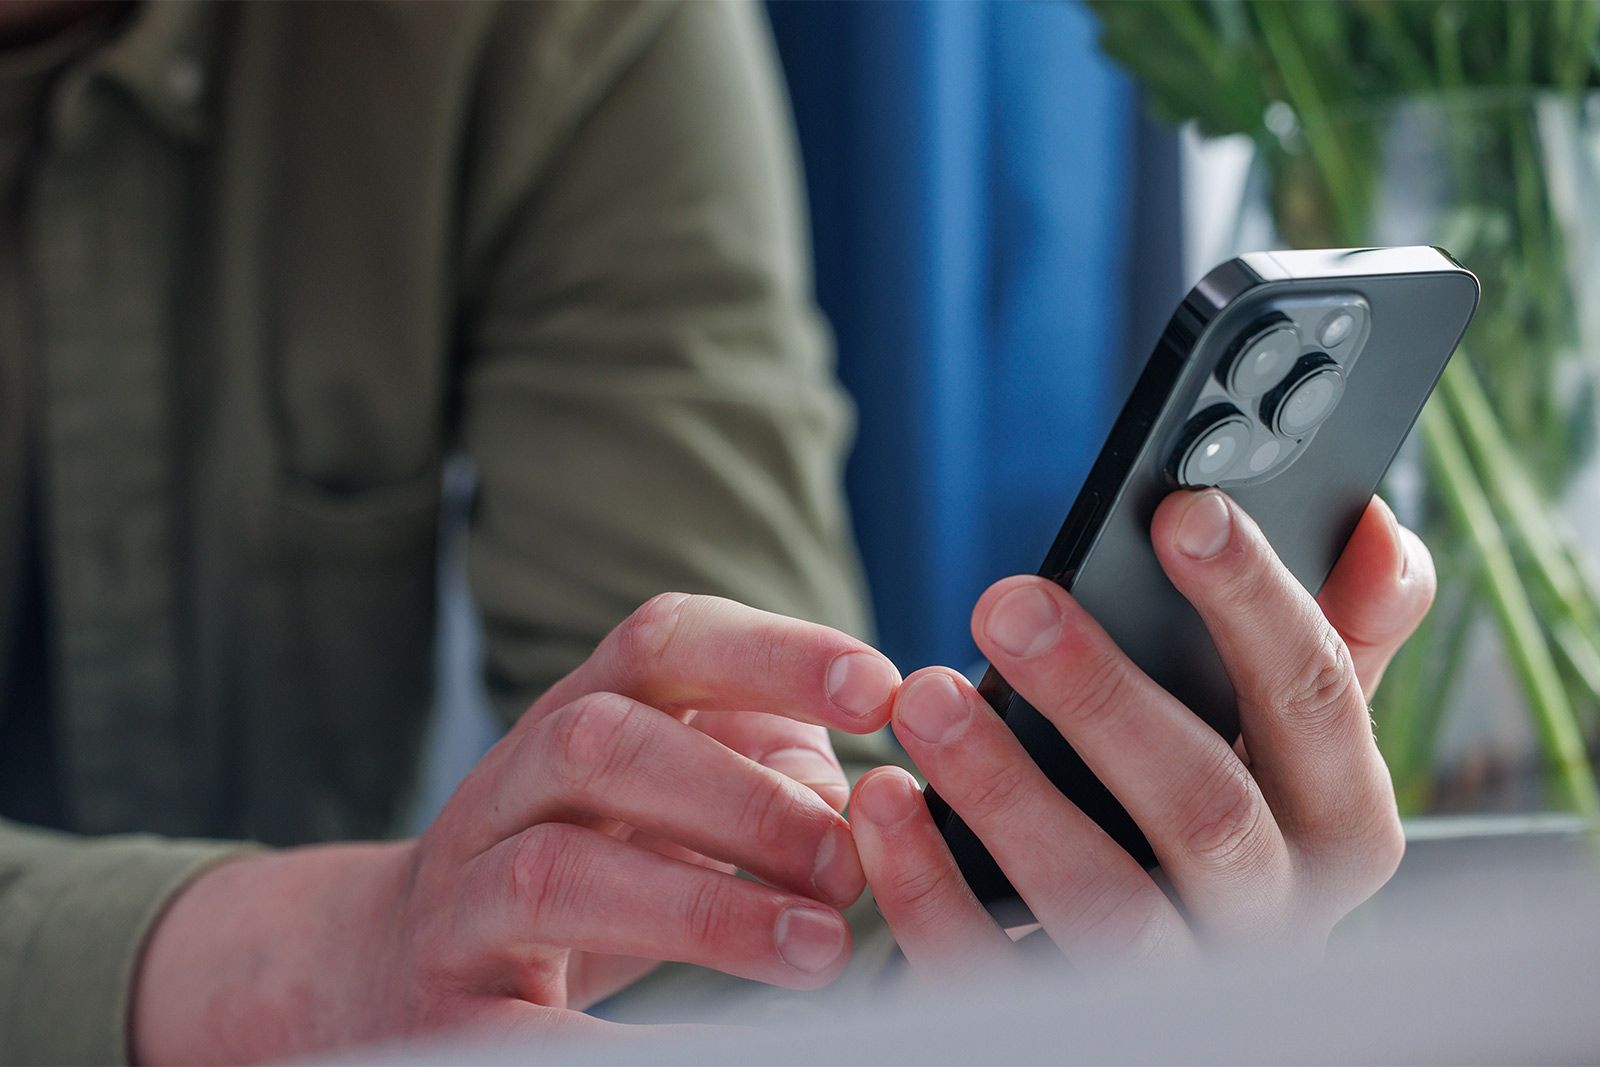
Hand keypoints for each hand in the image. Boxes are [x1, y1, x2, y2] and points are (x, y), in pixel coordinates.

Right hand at [131, 594, 898, 1062]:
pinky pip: (518, 1026)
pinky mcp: (446, 1006)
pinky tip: (720, 1051)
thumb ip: (769, 774)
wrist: (397, 960)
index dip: (770, 652)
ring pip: (554, 873)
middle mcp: (510, 785)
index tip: (879, 688)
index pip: (661, 643)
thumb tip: (859, 808)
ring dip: (702, 908)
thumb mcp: (671, 796)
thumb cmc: (590, 862)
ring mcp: (463, 893)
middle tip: (847, 862)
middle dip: (738, 799)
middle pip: (600, 745)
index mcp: (579, 714)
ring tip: (820, 952)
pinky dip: (618, 1042)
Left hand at [850, 493, 1431, 971]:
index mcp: (1339, 826)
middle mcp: (1273, 918)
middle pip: (1208, 812)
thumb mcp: (1289, 743)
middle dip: (1105, 700)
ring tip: (926, 698)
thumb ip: (1335, 642)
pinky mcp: (1064, 1026)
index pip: (1319, 702)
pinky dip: (929, 889)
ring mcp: (1172, 987)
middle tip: (1008, 605)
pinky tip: (882, 802)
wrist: (1156, 984)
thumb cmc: (1220, 817)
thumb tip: (1376, 534)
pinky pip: (993, 973)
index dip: (1257, 603)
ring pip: (1102, 904)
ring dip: (1006, 794)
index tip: (1181, 514)